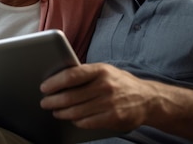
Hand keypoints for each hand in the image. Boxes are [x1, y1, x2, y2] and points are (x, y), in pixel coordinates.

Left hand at [39, 63, 155, 131]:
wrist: (148, 99)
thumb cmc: (120, 83)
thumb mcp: (106, 71)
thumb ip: (86, 74)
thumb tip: (59, 79)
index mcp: (101, 70)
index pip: (72, 75)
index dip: (55, 82)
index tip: (44, 87)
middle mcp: (105, 85)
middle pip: (71, 96)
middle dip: (53, 101)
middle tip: (45, 103)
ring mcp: (110, 103)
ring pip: (76, 111)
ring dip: (62, 113)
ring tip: (56, 111)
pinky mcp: (113, 118)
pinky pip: (87, 122)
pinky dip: (76, 121)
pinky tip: (72, 119)